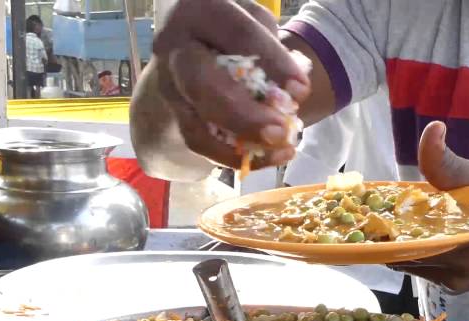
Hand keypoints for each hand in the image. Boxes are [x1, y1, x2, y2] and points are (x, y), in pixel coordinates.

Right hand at [149, 0, 309, 169]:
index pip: (237, 34)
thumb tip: (291, 89)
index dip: (271, 63)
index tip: (301, 90)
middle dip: (243, 113)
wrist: (189, 47)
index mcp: (199, 10)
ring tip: (280, 151)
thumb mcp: (251, 23)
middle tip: (280, 131)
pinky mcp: (172, 112)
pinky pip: (198, 141)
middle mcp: (174, 45)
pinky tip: (265, 157)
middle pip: (201, 83)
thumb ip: (270, 48)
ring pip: (195, 122)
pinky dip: (233, 155)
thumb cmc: (231, 31)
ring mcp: (167, 83)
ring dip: (240, 145)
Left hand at [393, 122, 468, 293]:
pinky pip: (423, 270)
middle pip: (403, 252)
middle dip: (388, 233)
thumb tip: (431, 129)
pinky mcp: (457, 288)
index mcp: (465, 241)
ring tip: (392, 221)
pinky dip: (415, 252)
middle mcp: (458, 269)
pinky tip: (418, 233)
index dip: (384, 224)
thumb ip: (451, 163)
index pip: (405, 238)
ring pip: (410, 262)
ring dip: (399, 243)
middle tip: (377, 212)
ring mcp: (456, 283)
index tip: (371, 208)